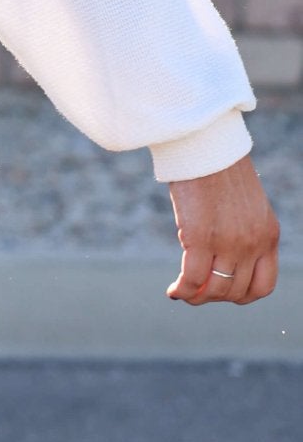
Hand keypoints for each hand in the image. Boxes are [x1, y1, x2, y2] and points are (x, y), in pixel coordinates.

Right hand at [164, 153, 279, 304]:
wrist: (204, 145)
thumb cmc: (218, 170)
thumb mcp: (245, 206)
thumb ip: (243, 232)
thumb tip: (222, 262)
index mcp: (268, 235)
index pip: (263, 286)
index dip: (241, 295)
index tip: (222, 290)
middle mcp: (253, 243)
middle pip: (236, 291)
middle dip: (214, 296)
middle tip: (196, 290)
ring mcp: (228, 242)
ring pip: (215, 289)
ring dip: (197, 296)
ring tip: (183, 290)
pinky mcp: (200, 238)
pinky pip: (193, 278)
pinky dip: (182, 289)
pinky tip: (173, 289)